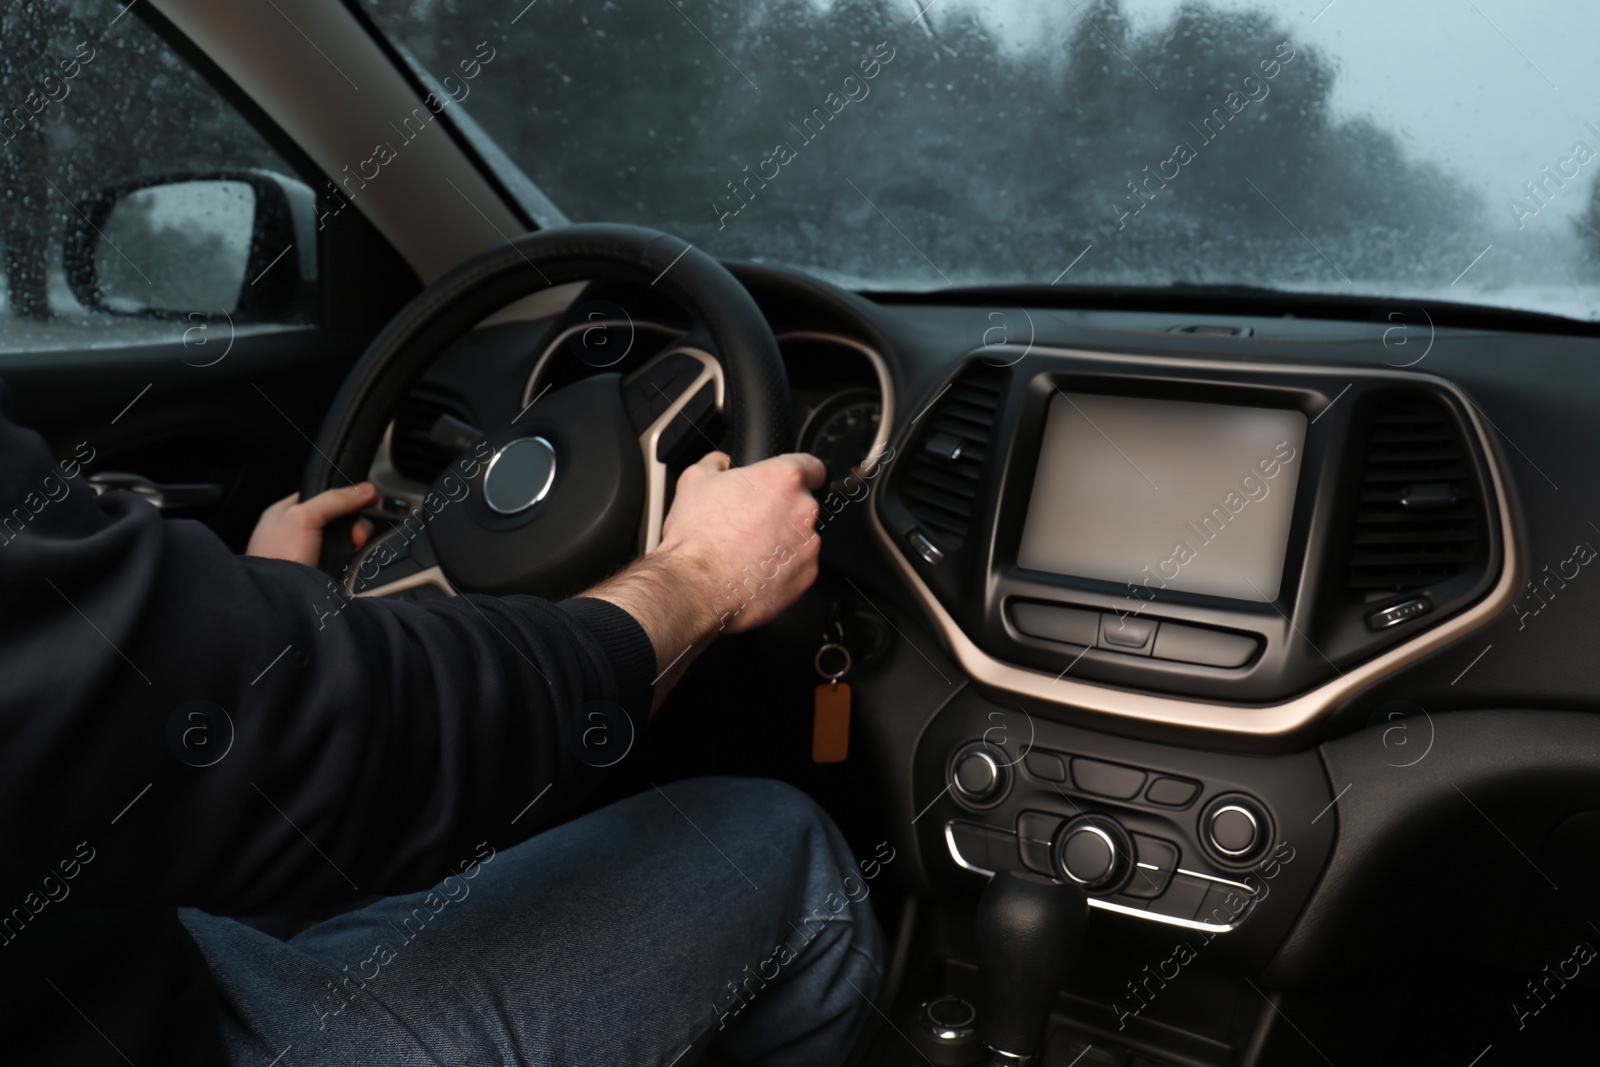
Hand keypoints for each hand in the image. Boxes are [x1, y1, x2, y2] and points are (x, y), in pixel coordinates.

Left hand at [246, 483, 378, 565]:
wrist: (279, 602)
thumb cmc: (275, 559)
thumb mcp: (303, 517)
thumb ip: (334, 499)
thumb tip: (364, 489)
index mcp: (285, 513)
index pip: (322, 494)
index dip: (344, 496)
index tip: (365, 498)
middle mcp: (298, 533)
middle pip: (339, 518)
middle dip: (354, 524)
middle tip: (356, 534)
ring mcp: (312, 555)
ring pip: (346, 540)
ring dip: (356, 543)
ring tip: (355, 549)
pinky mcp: (324, 573)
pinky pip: (348, 560)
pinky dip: (355, 560)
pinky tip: (352, 562)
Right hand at [581, 451, 824, 713]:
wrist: (695, 587)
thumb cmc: (696, 537)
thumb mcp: (694, 480)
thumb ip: (716, 462)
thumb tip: (722, 463)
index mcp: (783, 479)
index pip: (813, 466)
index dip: (800, 474)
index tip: (788, 484)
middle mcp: (803, 510)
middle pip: (803, 504)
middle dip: (781, 512)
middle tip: (751, 523)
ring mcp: (809, 545)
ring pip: (802, 537)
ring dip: (783, 540)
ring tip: (749, 550)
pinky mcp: (807, 576)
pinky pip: (800, 566)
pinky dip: (783, 568)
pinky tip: (756, 569)